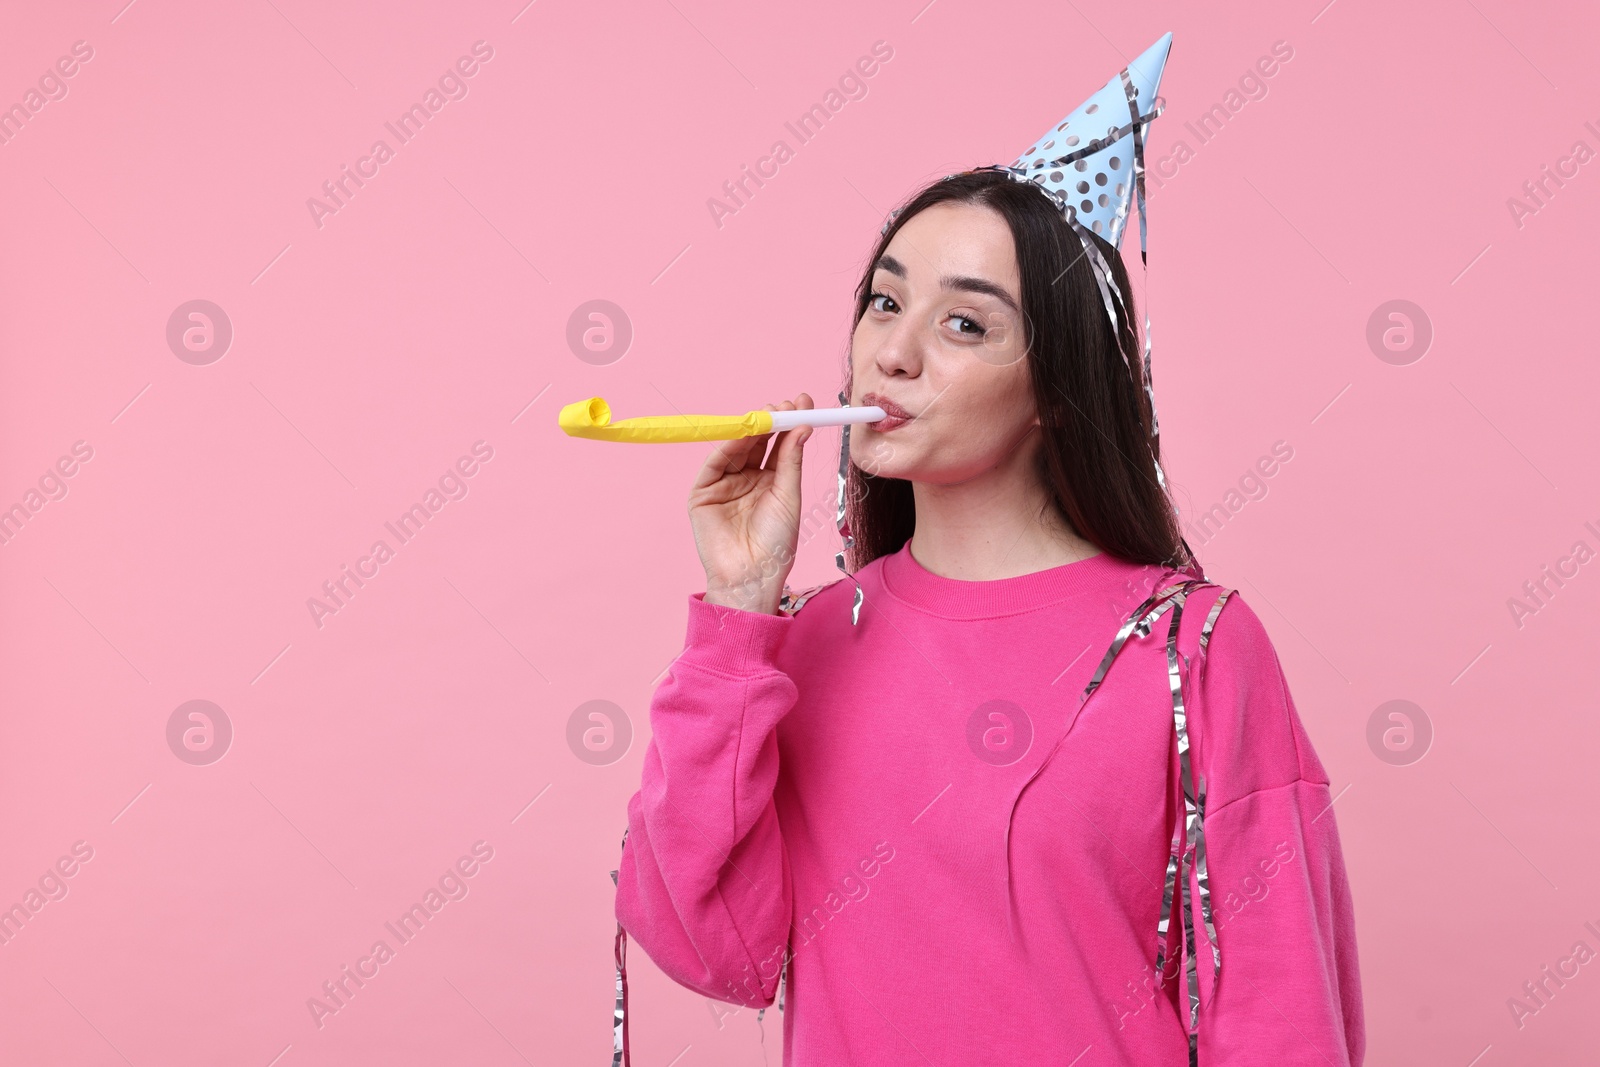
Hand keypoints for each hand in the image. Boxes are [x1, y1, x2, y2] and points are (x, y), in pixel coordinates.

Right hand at [689, 394, 814, 614]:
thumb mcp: (788, 496)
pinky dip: (727, 447)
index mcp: (771, 482)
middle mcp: (747, 480)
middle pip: (757, 442)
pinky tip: (743, 433)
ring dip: (751, 428)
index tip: (803, 402)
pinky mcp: (703, 493)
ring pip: (736, 449)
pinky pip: (715, 464)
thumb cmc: (776, 544)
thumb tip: (802, 426)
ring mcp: (724, 485)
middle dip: (770, 420)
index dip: (789, 423)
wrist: (752, 576)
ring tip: (769, 413)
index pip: (779, 445)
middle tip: (785, 403)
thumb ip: (791, 460)